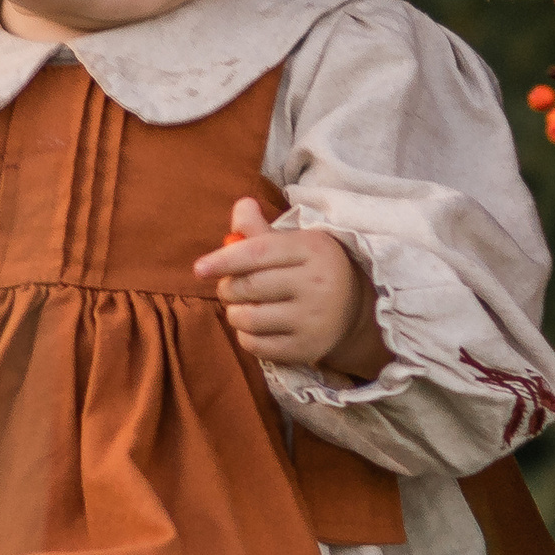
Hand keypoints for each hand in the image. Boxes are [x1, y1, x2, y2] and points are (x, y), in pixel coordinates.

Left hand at [194, 199, 390, 380]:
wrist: (355, 309)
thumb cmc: (312, 269)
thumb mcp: (294, 242)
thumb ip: (261, 229)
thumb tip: (241, 206)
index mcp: (311, 249)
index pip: (256, 253)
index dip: (222, 260)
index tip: (200, 269)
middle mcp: (316, 284)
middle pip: (248, 287)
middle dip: (228, 288)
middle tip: (230, 287)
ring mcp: (312, 320)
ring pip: (248, 319)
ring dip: (234, 313)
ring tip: (243, 307)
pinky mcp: (306, 349)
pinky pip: (256, 346)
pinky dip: (245, 336)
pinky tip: (255, 327)